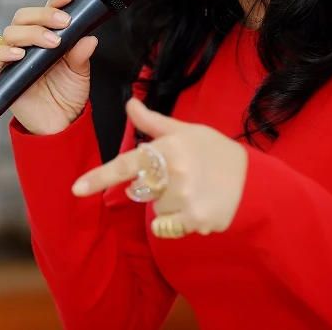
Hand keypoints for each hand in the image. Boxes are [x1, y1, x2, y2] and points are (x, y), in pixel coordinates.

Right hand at [0, 0, 97, 135]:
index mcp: (46, 36)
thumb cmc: (66, 96)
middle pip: (24, 16)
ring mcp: (13, 57)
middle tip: (63, 23)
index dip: (55, 0)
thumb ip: (81, 55)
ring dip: (32, 33)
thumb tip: (89, 38)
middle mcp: (28, 43)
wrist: (59, 123)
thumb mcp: (80, 74)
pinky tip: (21, 55)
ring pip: (11, 32)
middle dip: (44, 15)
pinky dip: (5, 53)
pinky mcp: (1, 74)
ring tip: (52, 43)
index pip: (45, 10)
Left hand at [71, 98, 248, 235]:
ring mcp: (185, 200)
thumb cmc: (218, 154)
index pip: (127, 164)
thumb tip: (129, 104)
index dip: (99, 177)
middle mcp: (174, 174)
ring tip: (196, 192)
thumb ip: (154, 123)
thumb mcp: (188, 132)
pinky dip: (179, 221)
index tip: (76, 189)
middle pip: (142, 190)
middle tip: (184, 177)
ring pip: (155, 210)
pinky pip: (167, 227)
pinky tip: (200, 207)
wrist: (256, 184)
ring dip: (169, 205)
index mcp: (170, 149)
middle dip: (157, 187)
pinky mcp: (194, 221)